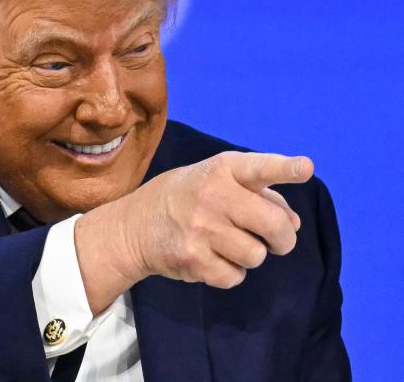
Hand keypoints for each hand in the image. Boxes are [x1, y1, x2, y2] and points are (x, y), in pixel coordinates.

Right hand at [75, 151, 313, 314]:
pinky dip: (231, 271)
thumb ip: (259, 195)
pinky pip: (236, 276)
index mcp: (222, 169)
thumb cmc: (189, 196)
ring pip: (257, 256)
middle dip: (283, 238)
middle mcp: (212, 196)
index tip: (306, 167)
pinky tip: (213, 256)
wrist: (137, 223)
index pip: (258, 168)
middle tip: (276, 239)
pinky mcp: (194, 260)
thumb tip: (294, 224)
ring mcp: (202, 230)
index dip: (285, 168)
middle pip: (274, 225)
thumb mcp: (218, 180)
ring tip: (228, 243)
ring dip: (251, 254)